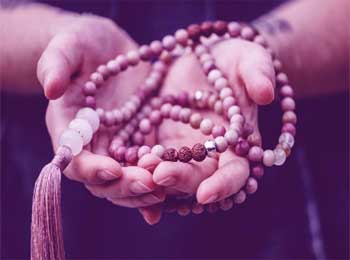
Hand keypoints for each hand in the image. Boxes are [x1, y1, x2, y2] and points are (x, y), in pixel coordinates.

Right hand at [39, 13, 164, 207]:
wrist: (107, 49)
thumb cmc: (82, 45)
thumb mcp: (69, 46)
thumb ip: (56, 64)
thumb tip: (51, 89)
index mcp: (70, 128)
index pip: (74, 159)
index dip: (91, 169)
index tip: (113, 170)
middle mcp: (93, 144)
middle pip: (103, 180)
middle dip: (124, 186)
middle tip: (149, 184)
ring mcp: (118, 145)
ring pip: (127, 180)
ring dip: (144, 190)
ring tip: (166, 188)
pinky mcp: (141, 140)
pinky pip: (148, 166)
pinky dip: (159, 178)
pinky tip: (175, 187)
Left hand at [139, 38, 274, 223]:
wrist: (203, 58)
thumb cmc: (234, 59)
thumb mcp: (249, 58)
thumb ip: (258, 73)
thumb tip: (266, 93)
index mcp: (236, 144)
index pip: (234, 173)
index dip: (223, 185)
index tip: (207, 193)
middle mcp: (208, 155)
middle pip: (196, 178)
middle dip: (180, 179)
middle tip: (160, 174)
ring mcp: (180, 149)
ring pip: (168, 173)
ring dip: (152, 175)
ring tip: (139, 165)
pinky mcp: (157, 140)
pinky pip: (145, 158)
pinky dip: (134, 164)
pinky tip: (120, 163)